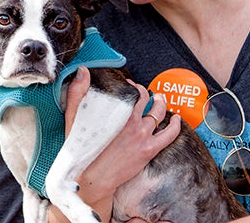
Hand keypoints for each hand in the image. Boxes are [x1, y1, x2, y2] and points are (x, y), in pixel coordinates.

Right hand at [63, 67, 180, 217]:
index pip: (131, 92)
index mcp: (115, 113)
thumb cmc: (81, 150)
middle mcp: (131, 121)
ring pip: (159, 113)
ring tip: (161, 100)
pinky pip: (169, 134)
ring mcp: (141, 135)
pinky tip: (176, 120)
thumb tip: (82, 72)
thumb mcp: (73, 118)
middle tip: (147, 92)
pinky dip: (175, 125)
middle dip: (148, 93)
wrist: (91, 178)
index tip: (130, 85)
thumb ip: (76, 93)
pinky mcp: (148, 150)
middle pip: (146, 99)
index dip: (133, 86)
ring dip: (162, 103)